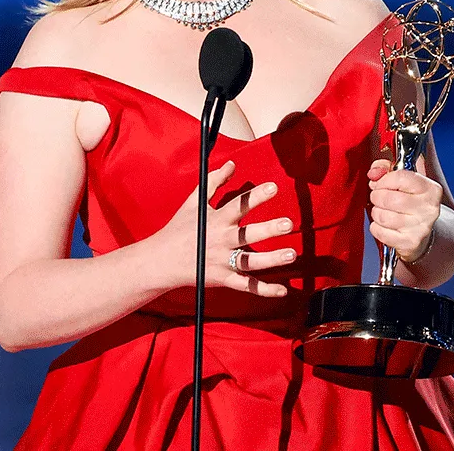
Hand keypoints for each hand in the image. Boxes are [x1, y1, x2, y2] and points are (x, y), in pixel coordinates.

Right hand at [152, 160, 295, 296]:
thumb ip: (213, 181)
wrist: (161, 260)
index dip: (255, 196)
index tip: (273, 187)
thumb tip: (232, 163)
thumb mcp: (194, 202)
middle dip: (268, 229)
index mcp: (216, 220)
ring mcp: (223, 262)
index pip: (238, 205)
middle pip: (247, 235)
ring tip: (291, 254)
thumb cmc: (179, 228)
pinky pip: (246, 285)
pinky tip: (283, 290)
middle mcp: (221, 240)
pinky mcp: (223, 279)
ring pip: (251, 262)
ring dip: (272, 259)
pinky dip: (265, 289)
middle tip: (288, 224)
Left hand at [367, 159, 440, 263]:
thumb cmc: (409, 203)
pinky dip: (376, 228)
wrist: (422, 233)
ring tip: (382, 211)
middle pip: (388, 198)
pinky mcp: (410, 243)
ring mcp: (421, 227)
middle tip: (379, 198)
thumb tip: (374, 172)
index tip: (381, 183)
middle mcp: (429, 208)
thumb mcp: (402, 180)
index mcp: (431, 189)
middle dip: (377, 197)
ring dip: (376, 213)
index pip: (400, 177)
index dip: (384, 179)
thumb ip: (386, 168)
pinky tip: (384, 225)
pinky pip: (380, 232)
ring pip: (383, 216)